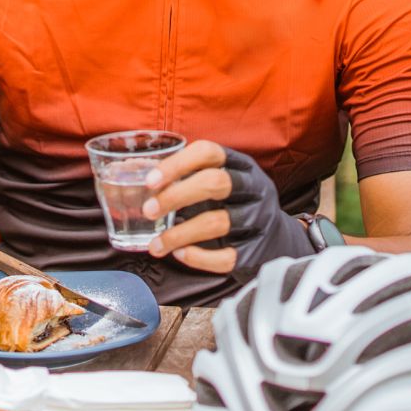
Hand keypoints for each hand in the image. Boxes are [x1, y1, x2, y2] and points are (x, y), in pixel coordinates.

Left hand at [139, 141, 313, 282]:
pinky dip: (198, 258)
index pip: (209, 152)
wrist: (278, 240)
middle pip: (215, 183)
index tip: (149, 181)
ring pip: (218, 222)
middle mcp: (253, 188)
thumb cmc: (233, 205)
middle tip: (148, 211)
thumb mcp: (218, 183)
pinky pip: (226, 256)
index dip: (177, 164)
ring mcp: (259, 219)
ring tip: (155, 245)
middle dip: (176, 197)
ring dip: (179, 235)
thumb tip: (131, 168)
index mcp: (239, 165)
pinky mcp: (257, 251)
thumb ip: (185, 177)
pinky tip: (180, 255)